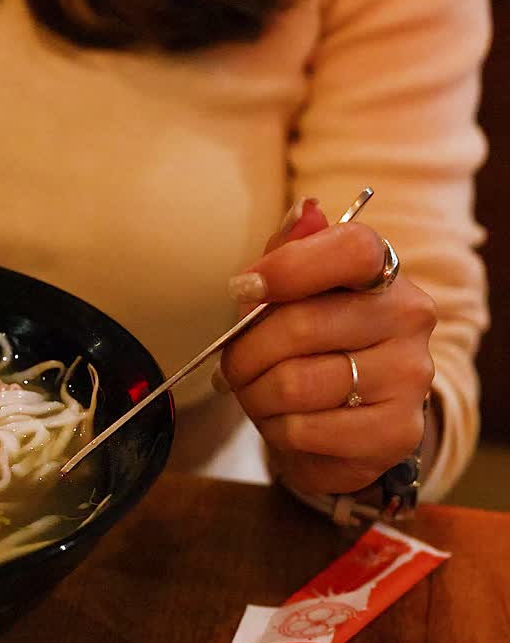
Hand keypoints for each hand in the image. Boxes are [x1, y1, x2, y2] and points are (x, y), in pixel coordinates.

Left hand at [216, 199, 436, 494]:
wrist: (344, 424)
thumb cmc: (307, 347)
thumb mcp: (289, 295)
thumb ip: (289, 252)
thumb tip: (305, 211)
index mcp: (383, 272)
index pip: (352, 249)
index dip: (289, 267)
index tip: (242, 288)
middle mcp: (409, 317)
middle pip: (299, 326)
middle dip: (244, 353)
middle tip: (231, 367)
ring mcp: (410, 377)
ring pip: (294, 384)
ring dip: (255, 396)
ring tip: (259, 396)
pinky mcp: (397, 432)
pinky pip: (304, 430)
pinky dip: (276, 430)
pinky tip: (286, 423)